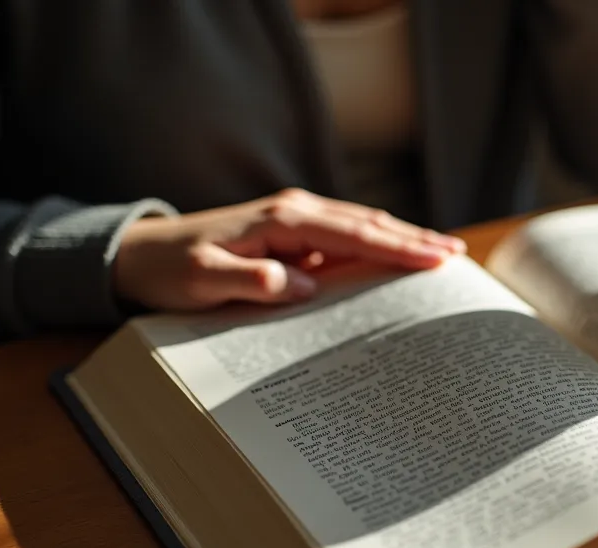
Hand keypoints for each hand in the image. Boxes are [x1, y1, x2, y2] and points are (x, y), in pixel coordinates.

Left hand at [113, 189, 465, 310]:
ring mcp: (295, 221)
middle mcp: (296, 211)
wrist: (140, 255)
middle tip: (457, 255)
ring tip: (443, 254)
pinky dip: (378, 245)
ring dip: (402, 239)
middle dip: (415, 239)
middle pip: (368, 223)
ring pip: (362, 227)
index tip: (438, 258)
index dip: (399, 247)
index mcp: (283, 219)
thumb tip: (305, 284)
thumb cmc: (171, 270)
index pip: (355, 234)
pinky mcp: (292, 235)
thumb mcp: (204, 281)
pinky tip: (397, 257)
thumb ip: (253, 281)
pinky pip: (345, 239)